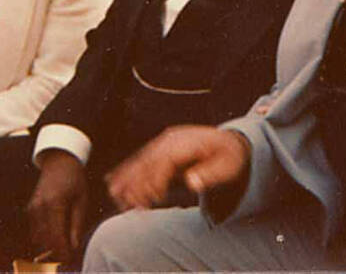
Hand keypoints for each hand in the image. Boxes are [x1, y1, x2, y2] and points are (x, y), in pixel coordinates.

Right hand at [27, 150, 88, 266]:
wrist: (60, 161)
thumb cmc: (75, 178)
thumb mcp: (81, 200)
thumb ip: (76, 225)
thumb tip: (73, 248)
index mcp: (55, 204)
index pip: (56, 237)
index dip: (63, 253)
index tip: (71, 260)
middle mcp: (40, 208)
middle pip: (45, 241)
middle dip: (56, 253)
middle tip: (69, 257)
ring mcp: (32, 209)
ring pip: (38, 239)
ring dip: (49, 247)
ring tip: (64, 248)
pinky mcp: (30, 210)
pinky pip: (35, 231)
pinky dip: (44, 237)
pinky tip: (56, 236)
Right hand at [104, 126, 249, 211]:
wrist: (231, 142)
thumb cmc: (229, 156)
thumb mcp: (227, 166)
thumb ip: (210, 174)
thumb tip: (192, 182)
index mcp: (186, 143)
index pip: (165, 161)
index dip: (155, 180)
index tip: (150, 200)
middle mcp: (171, 140)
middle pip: (148, 161)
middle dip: (136, 183)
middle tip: (125, 205)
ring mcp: (164, 143)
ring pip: (140, 161)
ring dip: (127, 179)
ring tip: (114, 197)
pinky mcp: (160, 149)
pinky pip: (141, 161)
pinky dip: (127, 173)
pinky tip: (114, 183)